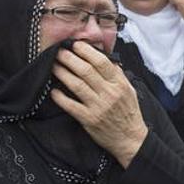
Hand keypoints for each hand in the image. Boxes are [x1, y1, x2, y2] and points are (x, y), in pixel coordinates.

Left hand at [50, 42, 147, 167]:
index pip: (102, 62)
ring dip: (63, 73)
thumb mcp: (130, 91)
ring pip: (77, 85)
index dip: (86, 51)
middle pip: (86, 71)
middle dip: (70, 59)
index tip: (76, 45)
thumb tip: (108, 60)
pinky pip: (71, 106)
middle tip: (59, 52)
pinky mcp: (89, 120)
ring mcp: (98, 107)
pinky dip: (61, 98)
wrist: (130, 139)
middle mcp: (109, 94)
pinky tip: (53, 91)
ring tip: (54, 66)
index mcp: (119, 84)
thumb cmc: (129, 114)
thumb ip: (119, 75)